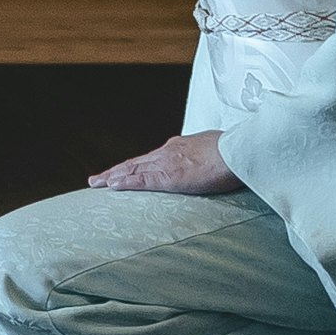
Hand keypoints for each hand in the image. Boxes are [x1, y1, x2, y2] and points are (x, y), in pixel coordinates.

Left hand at [88, 131, 244, 195]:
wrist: (239, 150)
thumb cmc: (234, 152)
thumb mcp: (213, 150)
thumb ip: (203, 156)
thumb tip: (204, 161)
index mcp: (178, 148)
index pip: (149, 159)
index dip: (132, 167)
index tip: (119, 173)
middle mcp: (167, 153)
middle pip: (134, 164)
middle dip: (115, 172)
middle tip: (96, 180)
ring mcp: (166, 163)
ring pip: (132, 170)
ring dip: (112, 177)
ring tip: (96, 184)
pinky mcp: (170, 176)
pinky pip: (142, 180)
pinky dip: (125, 183)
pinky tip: (112, 186)